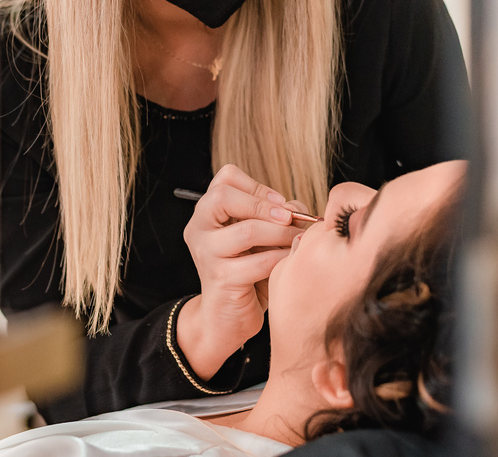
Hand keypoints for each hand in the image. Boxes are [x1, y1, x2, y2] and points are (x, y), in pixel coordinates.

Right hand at [177, 164, 298, 380]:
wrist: (227, 318)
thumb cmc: (247, 273)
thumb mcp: (258, 238)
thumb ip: (275, 216)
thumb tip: (298, 208)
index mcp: (206, 213)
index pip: (225, 178)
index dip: (258, 187)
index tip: (280, 205)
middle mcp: (199, 229)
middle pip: (223, 196)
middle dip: (264, 205)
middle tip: (289, 218)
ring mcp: (206, 253)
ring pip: (247, 230)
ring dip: (281, 234)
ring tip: (296, 241)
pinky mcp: (220, 278)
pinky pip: (259, 262)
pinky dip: (282, 259)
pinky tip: (290, 262)